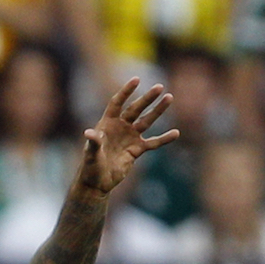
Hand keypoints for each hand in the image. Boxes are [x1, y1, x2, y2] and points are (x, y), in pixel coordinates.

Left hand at [78, 77, 177, 194]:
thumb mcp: (90, 154)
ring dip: (158, 111)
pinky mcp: (137, 150)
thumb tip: (88, 133)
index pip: (117, 103)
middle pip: (135, 109)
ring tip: (169, 97)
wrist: (97, 183)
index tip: (136, 80)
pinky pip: (153, 143)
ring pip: (146, 121)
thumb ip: (93, 143)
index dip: (126, 92)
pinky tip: (176, 133)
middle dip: (147, 98)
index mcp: (107, 124)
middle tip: (159, 87)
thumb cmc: (90, 167)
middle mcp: (120, 127)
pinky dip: (164, 139)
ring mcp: (130, 137)